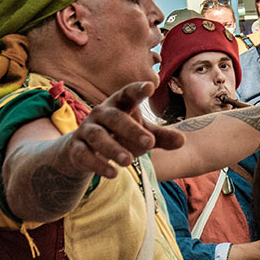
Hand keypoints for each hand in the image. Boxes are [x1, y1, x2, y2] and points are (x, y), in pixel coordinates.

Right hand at [67, 83, 183, 179]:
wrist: (82, 150)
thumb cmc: (118, 135)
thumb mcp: (141, 134)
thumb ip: (161, 137)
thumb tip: (183, 141)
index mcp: (119, 104)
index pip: (128, 93)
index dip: (137, 90)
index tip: (150, 86)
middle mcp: (101, 114)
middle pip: (115, 118)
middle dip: (131, 130)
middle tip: (150, 143)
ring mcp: (86, 130)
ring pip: (98, 136)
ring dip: (113, 148)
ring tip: (128, 162)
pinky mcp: (76, 148)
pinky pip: (84, 155)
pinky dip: (98, 164)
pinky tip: (113, 173)